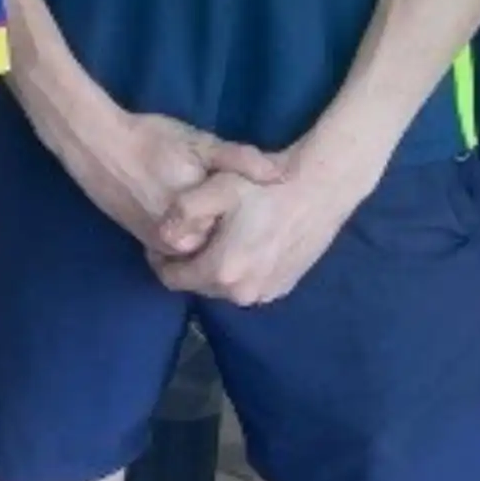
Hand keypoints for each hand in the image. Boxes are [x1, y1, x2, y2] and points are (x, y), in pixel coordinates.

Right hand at [40, 96, 275, 262]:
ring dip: (215, 242)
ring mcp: (163, 245)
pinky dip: (194, 241)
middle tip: (251, 219)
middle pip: (223, 250)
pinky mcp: (147, 243)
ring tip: (227, 220)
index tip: (266, 211)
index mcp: (202, 217)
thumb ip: (240, 160)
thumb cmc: (151, 140)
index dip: (257, 223)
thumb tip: (281, 175)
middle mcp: (183, 241)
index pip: (245, 236)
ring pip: (201, 254)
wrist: (97, 146)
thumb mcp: (200, 143)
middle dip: (238, 238)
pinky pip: (181, 253)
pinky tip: (200, 222)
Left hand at [157, 122, 387, 309]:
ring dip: (214, 268)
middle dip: (188, 264)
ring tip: (217, 238)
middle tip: (190, 236)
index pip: (173, 279)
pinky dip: (239, 270)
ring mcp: (266, 294)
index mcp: (222, 271)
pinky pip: (248, 284)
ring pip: (224, 286)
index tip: (159, 242)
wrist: (320, 190)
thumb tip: (164, 237)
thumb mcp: (216, 188)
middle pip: (199, 284)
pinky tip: (244, 243)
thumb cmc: (265, 186)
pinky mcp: (283, 288)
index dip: (160, 260)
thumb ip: (182, 213)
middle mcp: (243, 293)